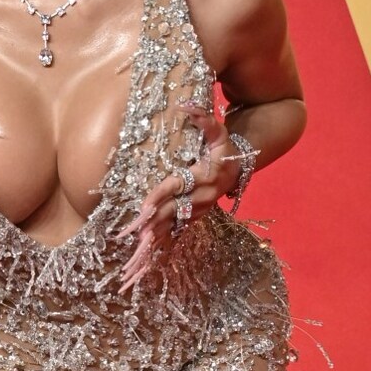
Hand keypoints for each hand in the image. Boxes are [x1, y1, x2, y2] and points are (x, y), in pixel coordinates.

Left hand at [117, 104, 238, 291]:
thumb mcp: (218, 132)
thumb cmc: (225, 148)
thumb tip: (186, 103)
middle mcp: (196, 200)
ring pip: (168, 230)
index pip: (175, 187)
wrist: (239, 169)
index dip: (159, 196)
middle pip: (169, 214)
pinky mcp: (189, 220)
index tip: (143, 207)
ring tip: (131, 262)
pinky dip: (155, 250)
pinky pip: (170, 237)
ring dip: (150, 246)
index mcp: (200, 179)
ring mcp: (193, 213)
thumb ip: (204, 118)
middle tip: (130, 238)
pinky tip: (139, 266)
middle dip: (150, 226)